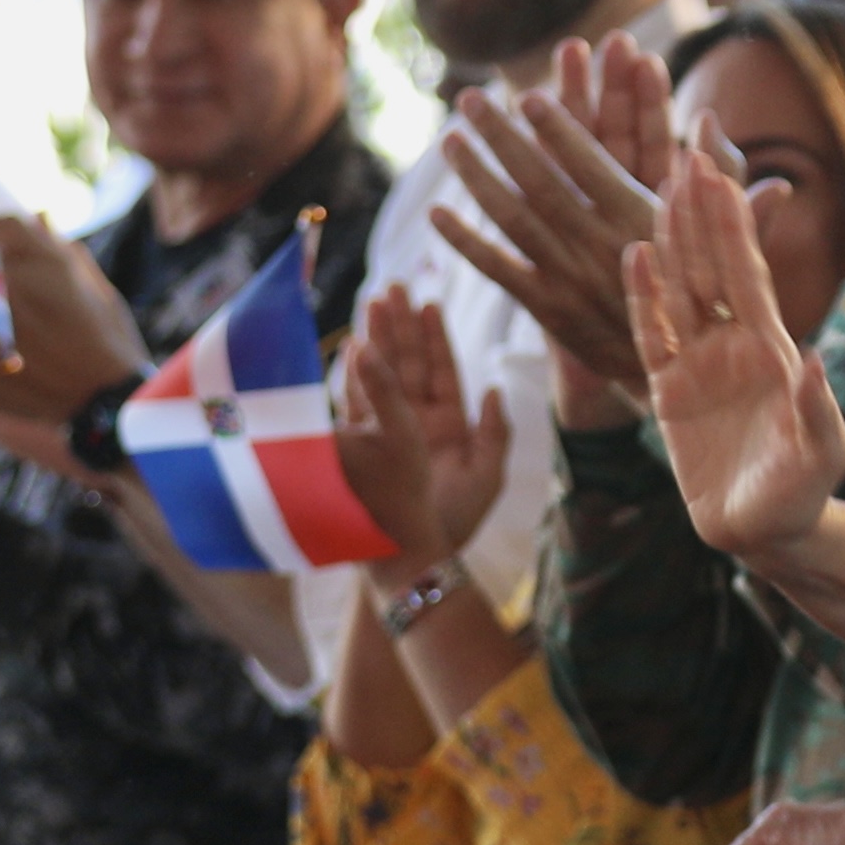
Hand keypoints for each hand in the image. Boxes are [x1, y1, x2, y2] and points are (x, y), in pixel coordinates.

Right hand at [326, 288, 510, 564]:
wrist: (412, 558)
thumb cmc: (452, 523)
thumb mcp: (485, 479)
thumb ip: (494, 434)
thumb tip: (493, 390)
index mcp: (450, 425)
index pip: (441, 370)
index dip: (434, 337)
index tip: (427, 302)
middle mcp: (417, 423)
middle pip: (409, 363)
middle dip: (401, 325)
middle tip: (393, 286)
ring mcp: (388, 431)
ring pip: (382, 375)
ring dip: (376, 340)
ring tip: (371, 303)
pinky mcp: (361, 444)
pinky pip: (356, 399)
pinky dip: (353, 374)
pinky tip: (349, 347)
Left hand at [428, 36, 676, 385]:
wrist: (679, 373)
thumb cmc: (699, 293)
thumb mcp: (718, 235)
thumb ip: (711, 177)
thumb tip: (706, 118)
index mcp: (640, 221)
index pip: (590, 164)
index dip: (558, 128)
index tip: (528, 95)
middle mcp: (598, 246)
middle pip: (539, 181)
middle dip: (501, 136)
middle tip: (469, 99)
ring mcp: (568, 278)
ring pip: (512, 219)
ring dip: (475, 177)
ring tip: (449, 140)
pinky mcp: (548, 309)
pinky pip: (499, 270)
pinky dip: (465, 242)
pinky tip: (436, 214)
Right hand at [626, 138, 844, 551]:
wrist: (768, 532)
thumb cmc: (804, 494)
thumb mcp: (820, 455)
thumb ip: (815, 410)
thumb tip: (812, 360)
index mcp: (771, 348)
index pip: (746, 273)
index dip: (731, 223)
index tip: (716, 173)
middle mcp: (734, 344)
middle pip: (711, 265)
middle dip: (699, 212)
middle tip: (685, 153)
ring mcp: (699, 363)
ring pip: (680, 289)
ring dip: (670, 239)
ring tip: (657, 185)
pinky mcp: (668, 391)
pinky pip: (650, 334)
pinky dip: (642, 296)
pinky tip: (632, 255)